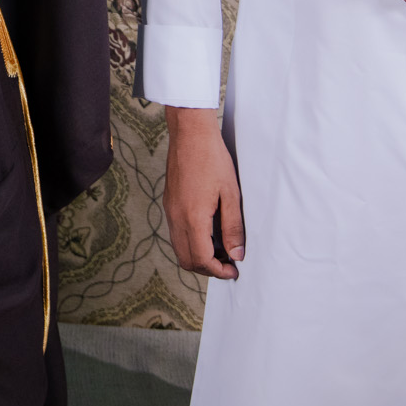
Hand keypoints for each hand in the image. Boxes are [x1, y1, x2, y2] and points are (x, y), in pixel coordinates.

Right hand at [164, 106, 242, 279]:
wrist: (190, 133)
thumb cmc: (212, 159)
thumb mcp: (230, 194)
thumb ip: (233, 227)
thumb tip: (237, 254)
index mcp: (193, 217)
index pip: (201, 259)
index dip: (218, 271)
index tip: (233, 271)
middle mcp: (176, 217)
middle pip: (186, 259)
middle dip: (207, 269)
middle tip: (227, 264)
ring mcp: (170, 210)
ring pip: (179, 247)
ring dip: (198, 256)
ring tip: (220, 250)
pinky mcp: (169, 202)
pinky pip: (176, 233)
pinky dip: (190, 242)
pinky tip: (208, 233)